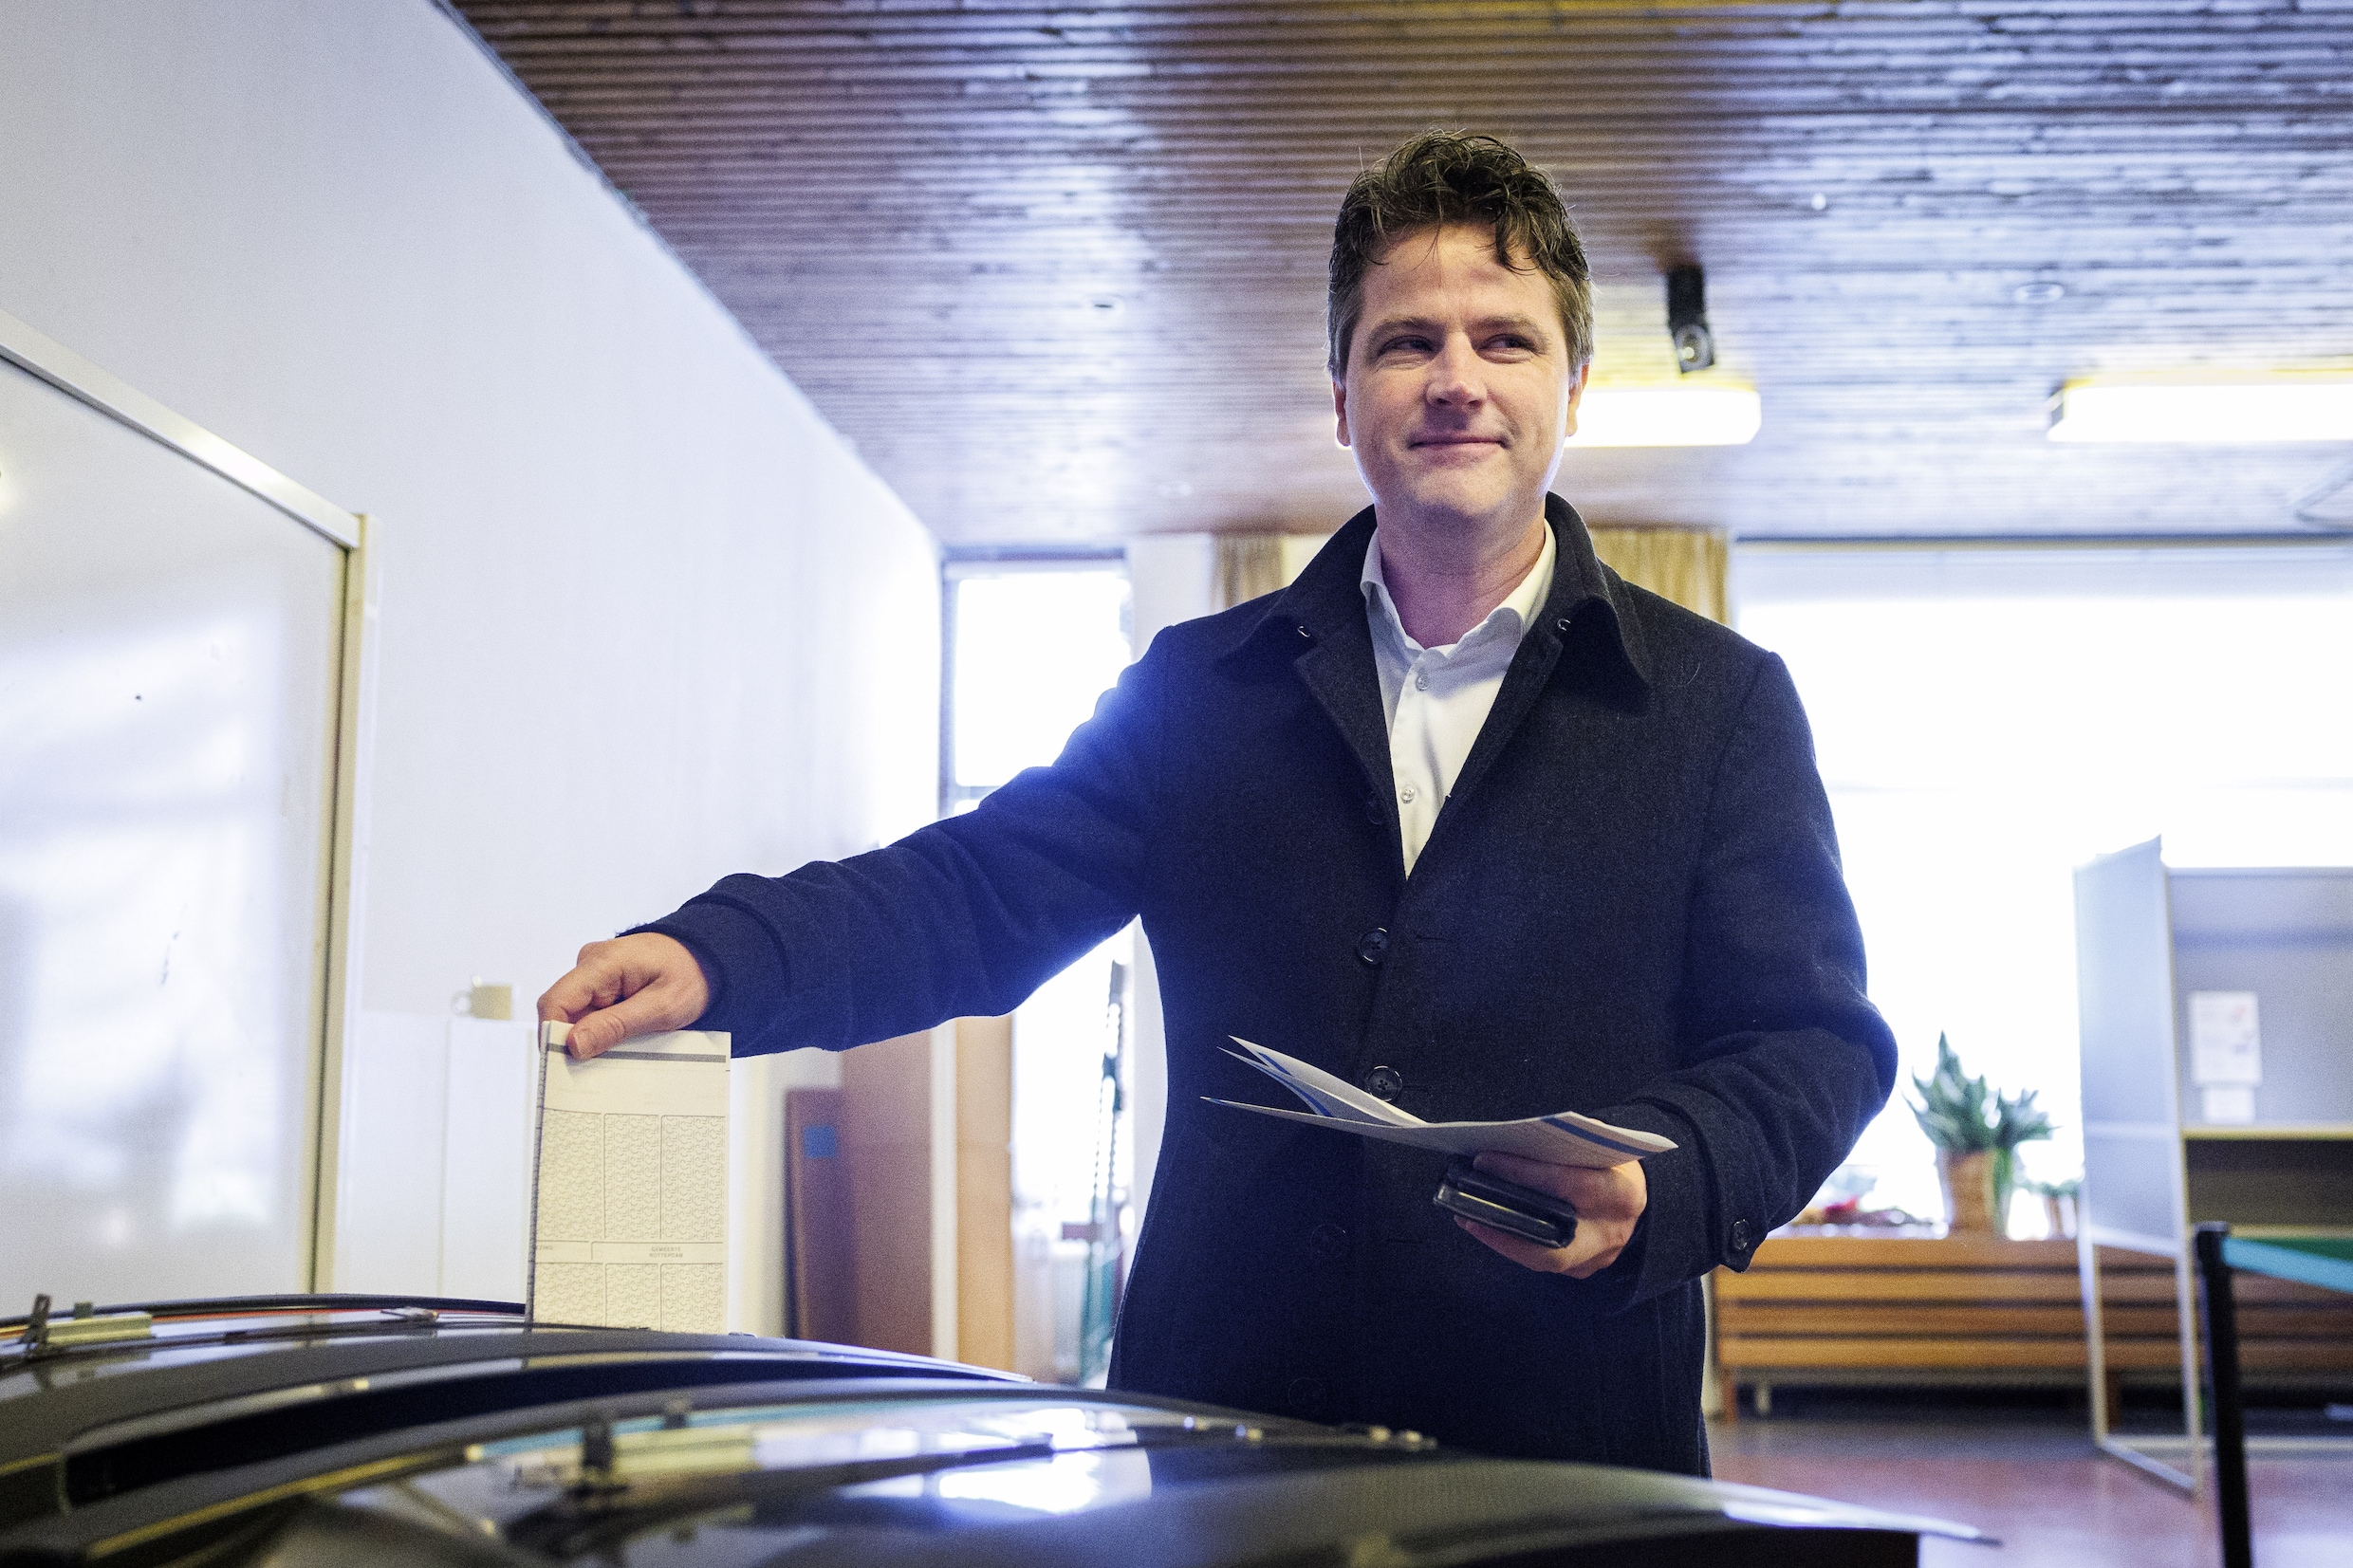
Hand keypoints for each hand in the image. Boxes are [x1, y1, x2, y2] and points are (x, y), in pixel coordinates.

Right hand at [536, 933, 709, 1060]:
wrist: (710, 958)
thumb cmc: (692, 975)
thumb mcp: (661, 1007)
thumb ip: (617, 1025)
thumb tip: (573, 1044)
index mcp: (602, 963)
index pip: (556, 1001)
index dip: (553, 1036)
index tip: (563, 1066)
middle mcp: (591, 965)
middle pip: (563, 1012)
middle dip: (574, 1043)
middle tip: (596, 1072)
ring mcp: (596, 975)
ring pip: (577, 1017)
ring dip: (593, 1040)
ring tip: (620, 1057)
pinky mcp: (604, 986)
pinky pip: (592, 1014)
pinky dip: (604, 1032)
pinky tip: (623, 1045)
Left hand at [1453, 1151, 1646, 1278]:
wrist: (1641, 1194)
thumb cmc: (1611, 1162)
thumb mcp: (1598, 1144)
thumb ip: (1565, 1145)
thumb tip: (1511, 1141)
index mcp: (1619, 1191)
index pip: (1564, 1183)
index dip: (1521, 1173)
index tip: (1483, 1161)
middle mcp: (1612, 1230)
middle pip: (1554, 1238)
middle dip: (1506, 1222)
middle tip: (1466, 1205)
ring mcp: (1600, 1256)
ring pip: (1545, 1258)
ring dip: (1502, 1239)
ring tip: (1468, 1217)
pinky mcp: (1585, 1269)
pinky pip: (1544, 1262)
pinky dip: (1514, 1246)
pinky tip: (1489, 1228)